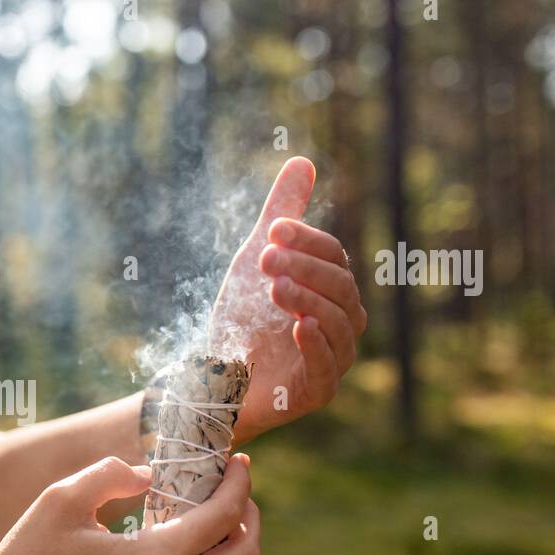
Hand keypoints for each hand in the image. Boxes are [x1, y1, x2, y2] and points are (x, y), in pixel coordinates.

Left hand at [209, 157, 366, 443]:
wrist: (212, 376)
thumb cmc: (243, 318)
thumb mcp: (258, 260)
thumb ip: (283, 215)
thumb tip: (302, 161)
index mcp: (333, 291)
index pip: (334, 257)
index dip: (307, 241)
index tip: (272, 230)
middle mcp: (341, 324)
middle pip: (340, 288)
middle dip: (304, 268)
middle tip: (266, 259)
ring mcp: (332, 360)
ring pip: (340, 325)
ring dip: (309, 301)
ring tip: (276, 288)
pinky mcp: (315, 393)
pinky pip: (329, 370)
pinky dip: (319, 346)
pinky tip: (300, 325)